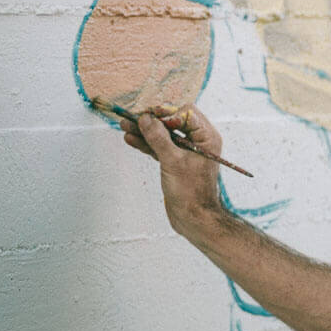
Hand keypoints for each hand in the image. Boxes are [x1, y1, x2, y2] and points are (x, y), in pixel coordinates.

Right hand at [121, 104, 222, 235]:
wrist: (193, 219)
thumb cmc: (190, 192)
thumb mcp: (173, 161)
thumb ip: (159, 138)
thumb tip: (146, 118)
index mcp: (206, 137)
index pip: (187, 113)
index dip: (167, 111)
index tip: (148, 113)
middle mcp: (198, 141)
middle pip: (173, 122)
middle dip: (153, 119)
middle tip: (134, 116)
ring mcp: (185, 152)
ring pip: (163, 135)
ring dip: (145, 130)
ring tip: (124, 124)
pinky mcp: (175, 162)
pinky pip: (159, 148)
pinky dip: (146, 143)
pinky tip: (130, 138)